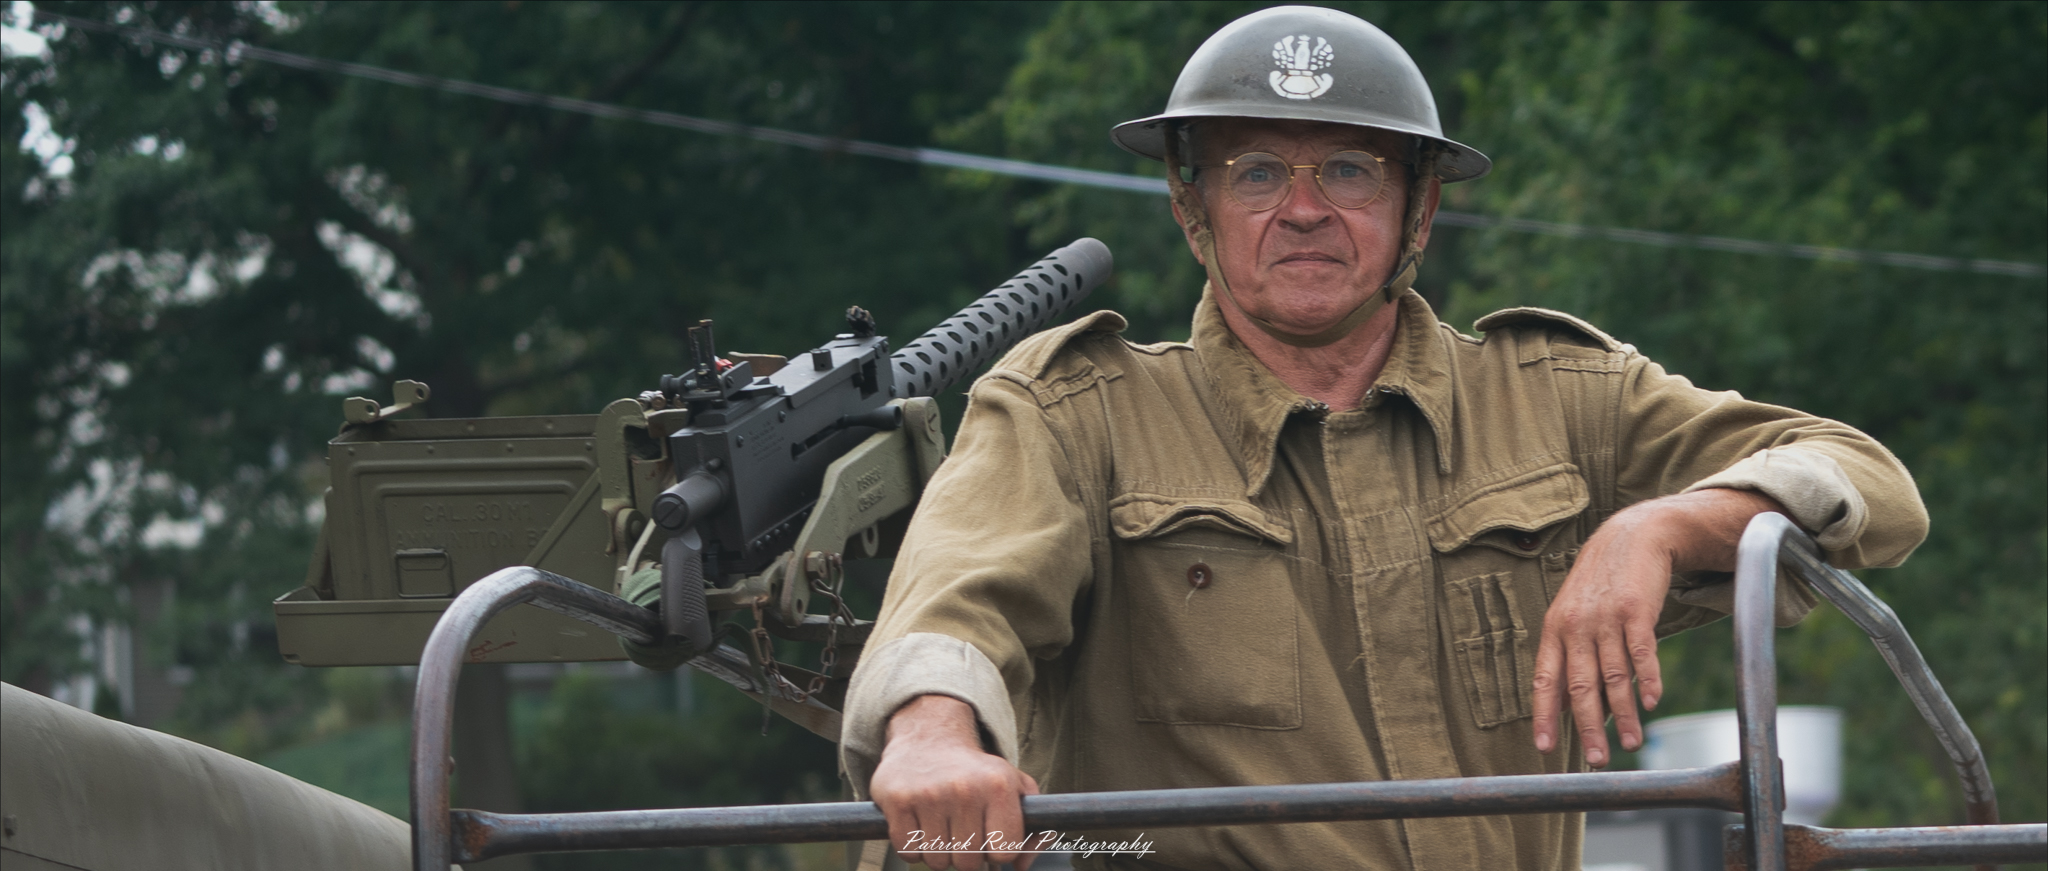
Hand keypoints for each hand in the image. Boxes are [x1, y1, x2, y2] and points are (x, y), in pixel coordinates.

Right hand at [869, 695, 1040, 869]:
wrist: (928, 737)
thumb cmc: (976, 772)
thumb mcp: (1014, 787)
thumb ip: (1033, 829)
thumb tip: (1021, 866)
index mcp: (998, 786)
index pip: (1004, 853)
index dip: (997, 852)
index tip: (989, 837)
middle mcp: (965, 789)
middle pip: (969, 863)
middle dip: (966, 856)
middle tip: (962, 832)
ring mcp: (928, 795)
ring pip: (937, 861)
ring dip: (939, 853)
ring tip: (941, 826)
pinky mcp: (898, 800)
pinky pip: (908, 852)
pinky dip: (913, 848)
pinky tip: (920, 825)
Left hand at [1532, 489, 1785, 766]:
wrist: (1630, 538)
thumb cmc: (1600, 585)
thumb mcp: (1573, 615)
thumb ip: (1571, 657)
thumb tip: (1569, 707)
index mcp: (1554, 630)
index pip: (1545, 680)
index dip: (1544, 714)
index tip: (1545, 747)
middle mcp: (1576, 626)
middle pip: (1581, 686)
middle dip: (1588, 728)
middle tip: (1597, 759)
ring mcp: (1606, 618)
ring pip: (1614, 676)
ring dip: (1625, 714)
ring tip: (1633, 742)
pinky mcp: (1637, 611)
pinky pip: (1642, 653)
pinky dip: (1648, 680)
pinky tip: (1652, 702)